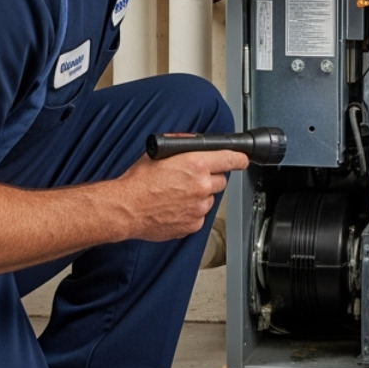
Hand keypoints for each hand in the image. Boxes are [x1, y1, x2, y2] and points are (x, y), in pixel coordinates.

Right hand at [114, 149, 248, 240]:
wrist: (126, 208)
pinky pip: (200, 216)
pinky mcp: (193, 224)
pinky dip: (191, 212)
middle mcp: (202, 186)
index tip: (242, 159)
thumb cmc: (138, 182)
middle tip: (191, 180)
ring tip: (177, 195)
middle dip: (210, 179)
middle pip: (221, 181)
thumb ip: (182, 146)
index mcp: (196, 164)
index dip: (239, 159)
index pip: (231, 159)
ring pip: (210, 199)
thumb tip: (193, 143)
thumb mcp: (159, 154)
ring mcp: (199, 207)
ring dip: (200, 196)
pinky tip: (174, 207)